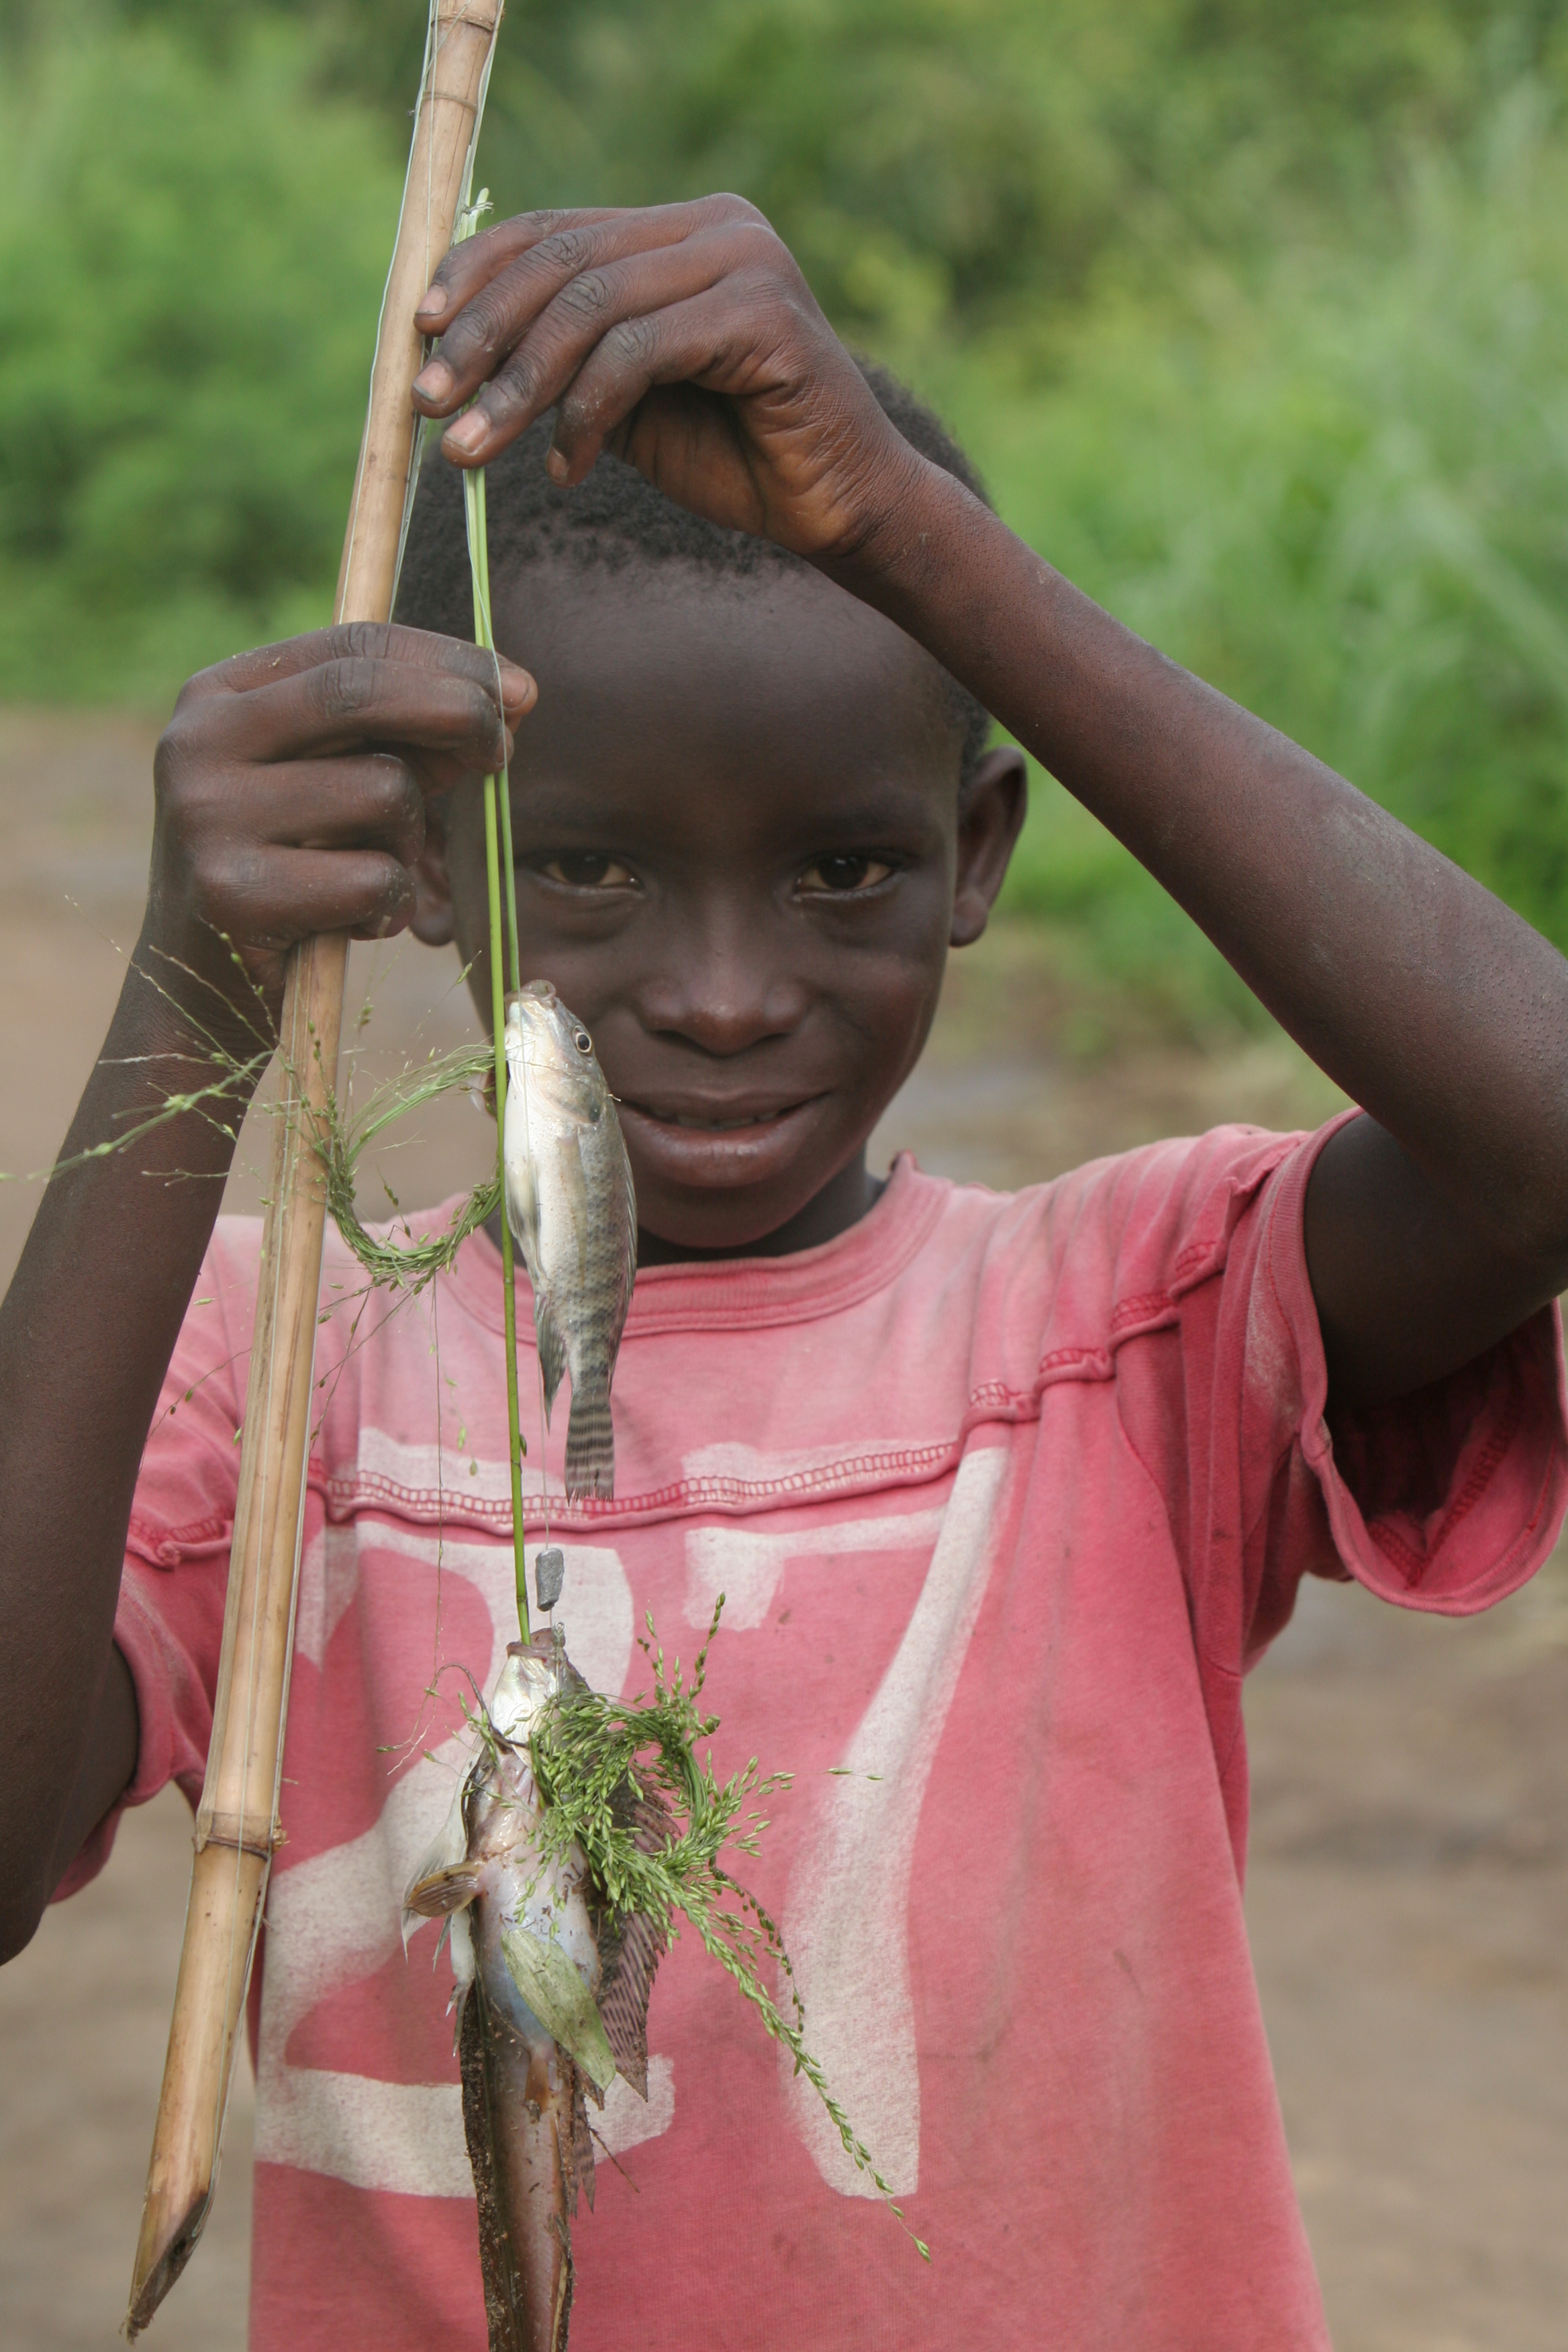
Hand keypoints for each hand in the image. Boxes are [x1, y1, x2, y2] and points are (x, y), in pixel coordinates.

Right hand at [143, 622, 532, 1036]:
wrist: (207, 989)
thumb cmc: (295, 874)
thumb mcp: (340, 788)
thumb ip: (407, 738)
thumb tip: (514, 698)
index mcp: (220, 696)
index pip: (352, 644)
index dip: (449, 661)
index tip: (518, 690)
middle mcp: (197, 742)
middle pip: (361, 692)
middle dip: (457, 711)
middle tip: (504, 749)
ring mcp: (207, 816)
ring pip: (382, 790)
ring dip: (410, 840)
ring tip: (373, 874)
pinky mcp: (231, 894)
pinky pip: (372, 878)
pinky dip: (391, 906)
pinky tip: (353, 924)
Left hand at [410, 196, 928, 564]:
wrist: (839, 510)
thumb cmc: (735, 460)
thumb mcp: (626, 404)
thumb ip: (566, 361)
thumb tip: (454, 348)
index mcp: (681, 230)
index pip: (556, 229)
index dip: (477, 273)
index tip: (418, 333)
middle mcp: (717, 224)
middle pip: (563, 260)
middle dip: (481, 336)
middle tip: (425, 403)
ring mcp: (746, 260)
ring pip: (591, 305)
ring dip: (517, 385)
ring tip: (471, 450)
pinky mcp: (764, 313)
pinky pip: (638, 350)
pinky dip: (587, 413)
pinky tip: (567, 469)